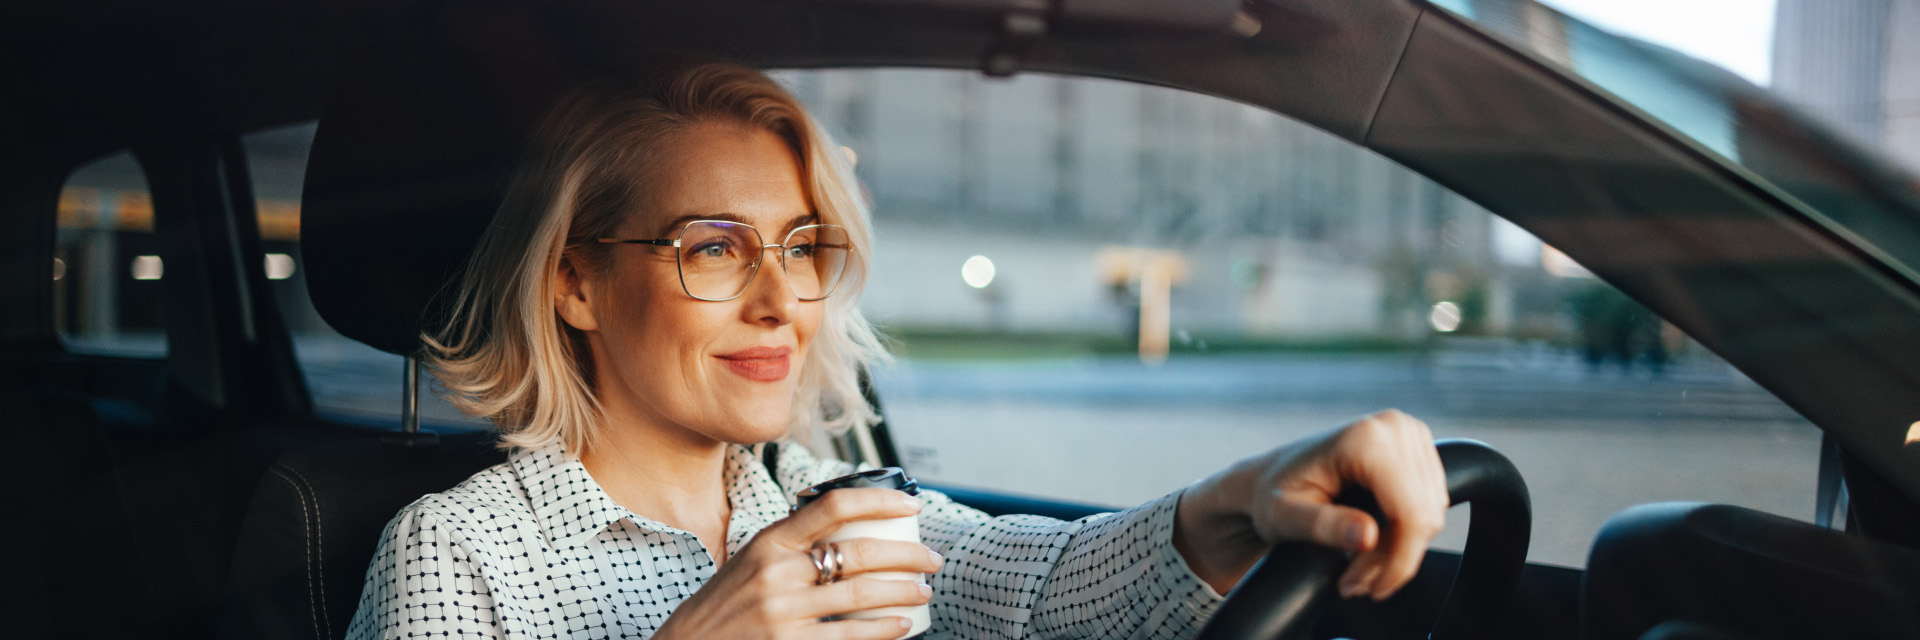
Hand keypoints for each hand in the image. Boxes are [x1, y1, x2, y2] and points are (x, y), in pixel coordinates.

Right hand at [654, 488, 944, 639]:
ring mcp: (783, 610)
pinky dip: (884, 630)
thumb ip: (793, 540)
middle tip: (932, 560)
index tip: (910, 506)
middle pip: (860, 552)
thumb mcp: (753, 558)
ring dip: (904, 592)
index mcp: (771, 540)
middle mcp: (777, 571)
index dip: (879, 500)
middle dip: (908, 556)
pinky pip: (849, 635)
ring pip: (862, 595)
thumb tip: (851, 521)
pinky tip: (903, 625)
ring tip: (923, 591)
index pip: (833, 504)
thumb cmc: (730, 600)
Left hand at [1174, 409, 1448, 600]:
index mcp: (1365, 439)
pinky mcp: (1417, 448)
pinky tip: (1370, 542)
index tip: (1371, 588)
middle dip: (1394, 559)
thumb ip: (1324, 526)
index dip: (1399, 560)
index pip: (1411, 513)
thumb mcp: (1285, 517)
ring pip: (1430, 515)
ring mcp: (1410, 434)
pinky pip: (1429, 505)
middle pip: (1423, 517)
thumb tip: (1368, 536)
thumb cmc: (1274, 495)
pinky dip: (1404, 533)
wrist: (1274, 476)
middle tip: (1354, 580)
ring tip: (1357, 565)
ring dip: (1398, 550)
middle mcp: (1394, 428)